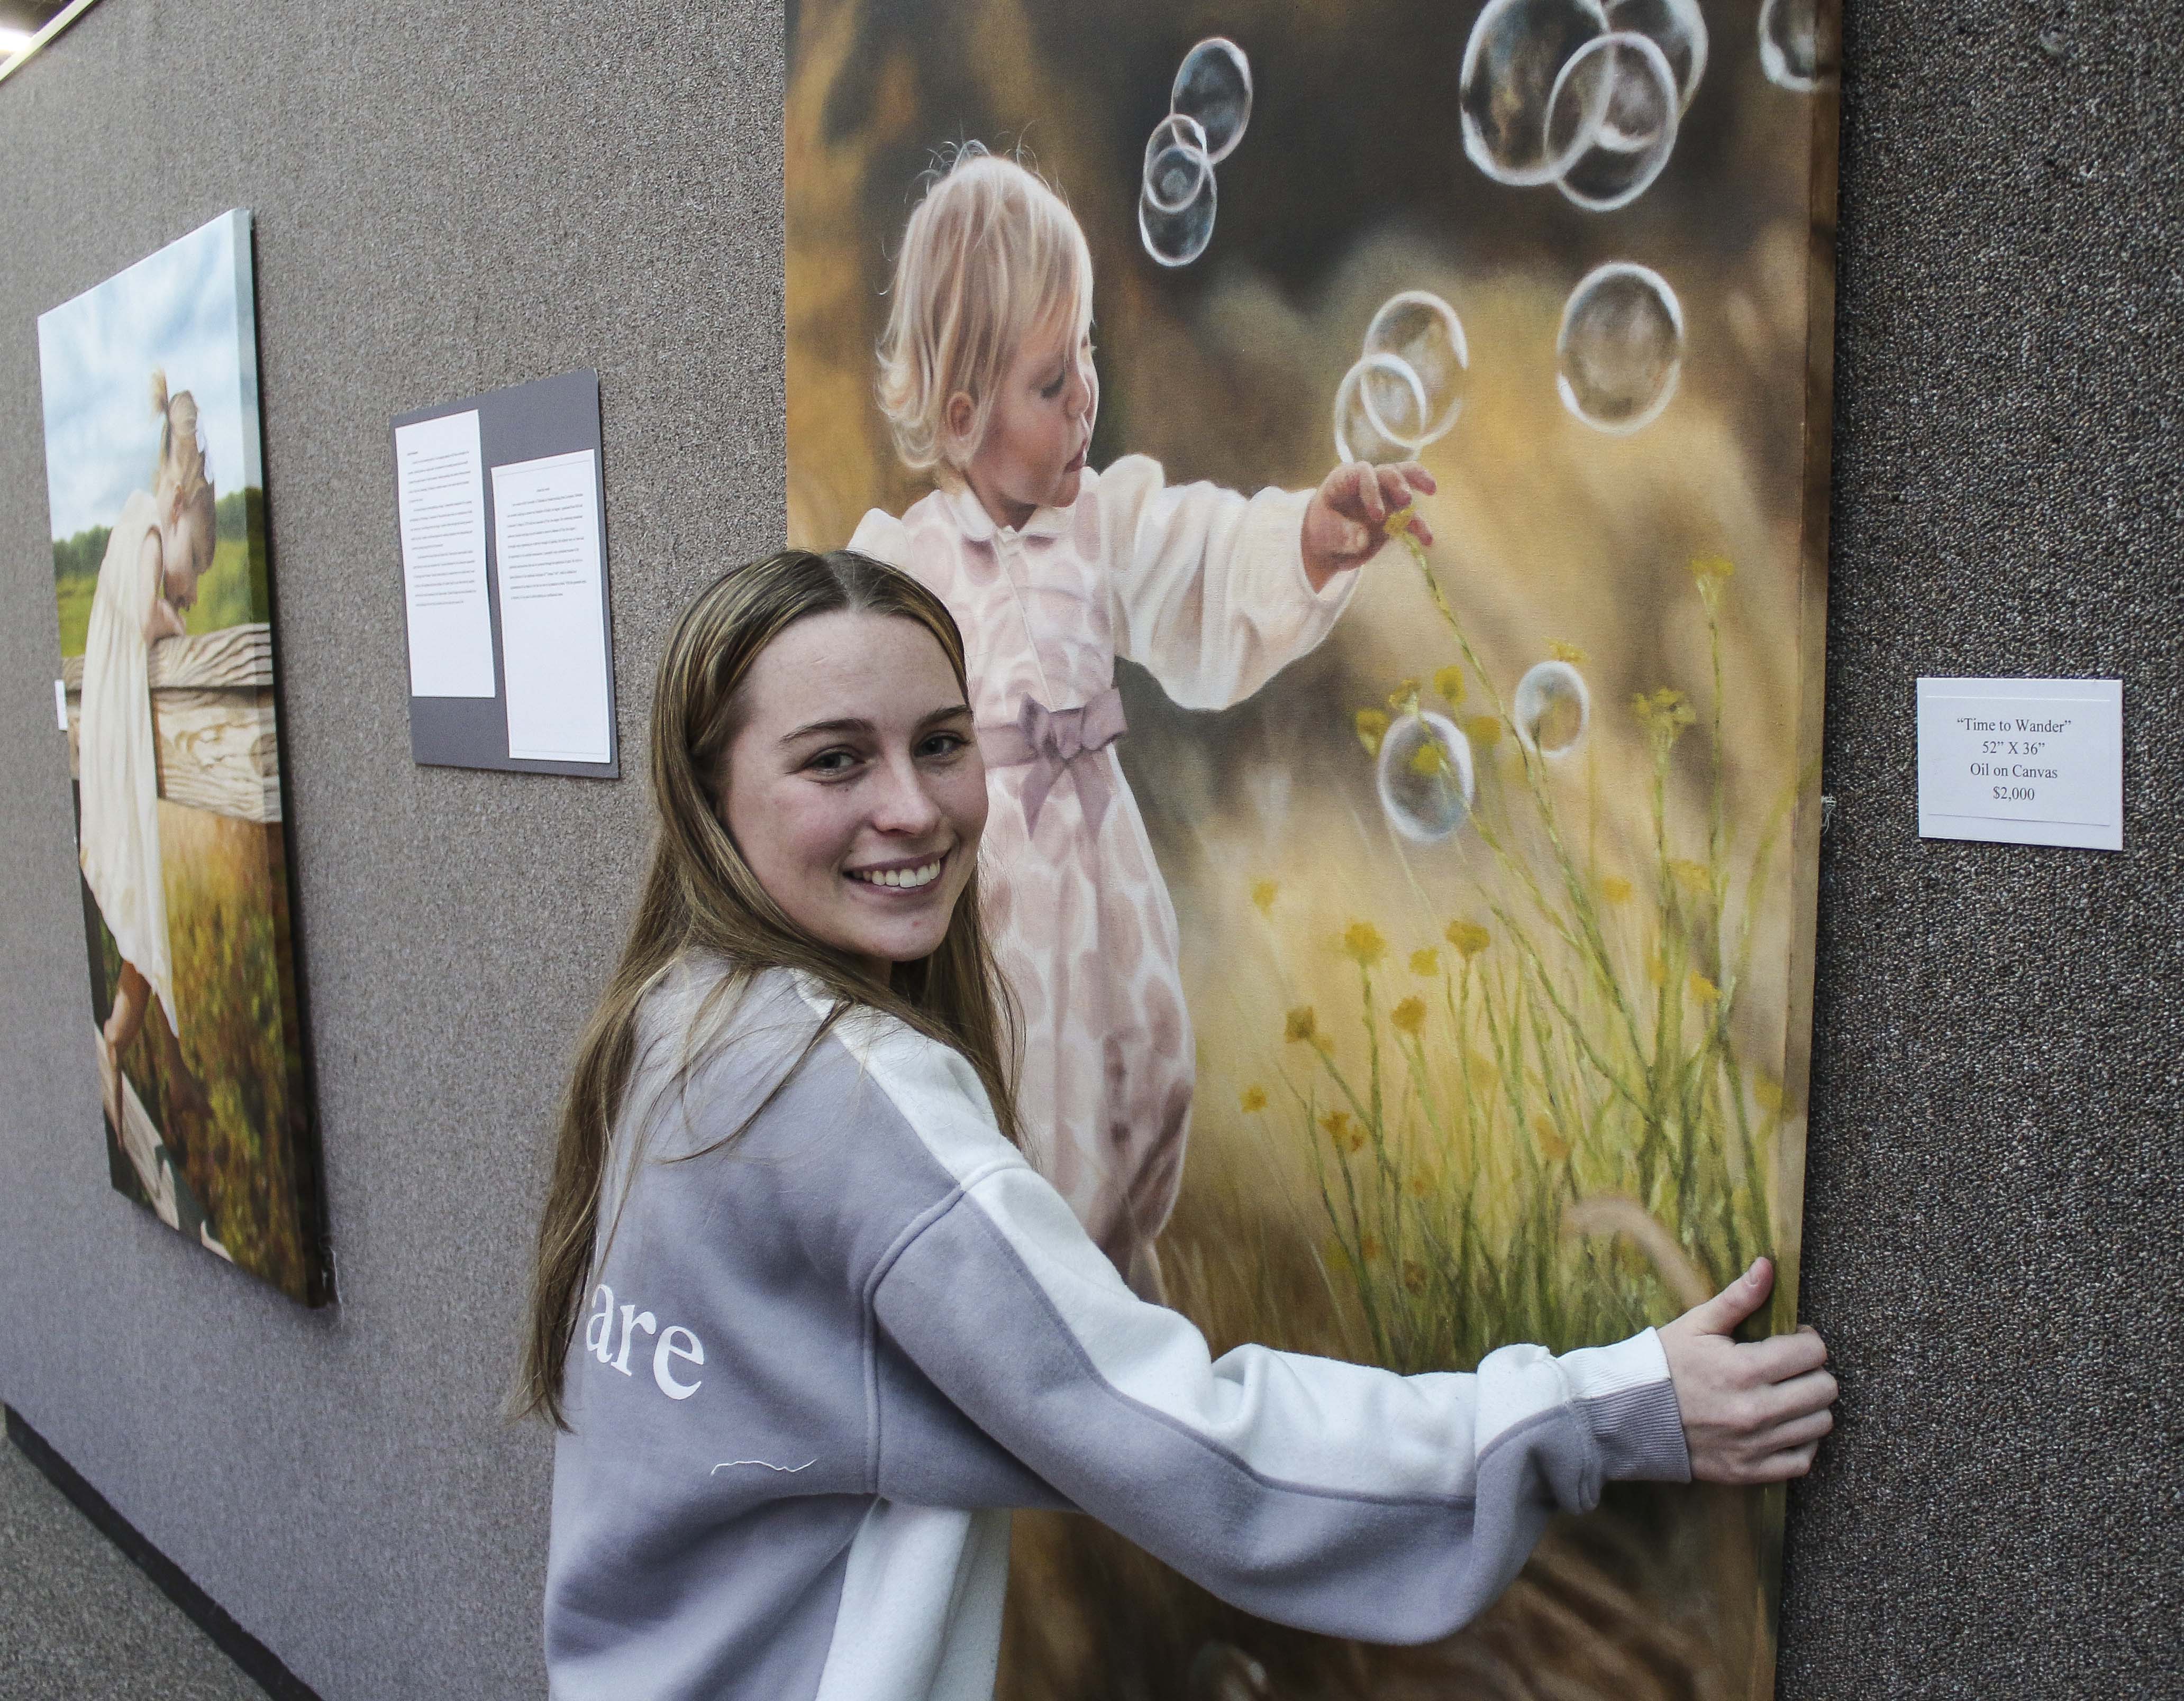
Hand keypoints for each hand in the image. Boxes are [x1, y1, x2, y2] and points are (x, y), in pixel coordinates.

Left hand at [1300, 461, 1435, 590]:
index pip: (1364, 473)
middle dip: (1399, 484)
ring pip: (1406, 480)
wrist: (1329, 544)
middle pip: (1389, 472)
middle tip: (1405, 501)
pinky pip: (1410, 517)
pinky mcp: (1394, 516)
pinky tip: (1427, 540)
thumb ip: (1340, 534)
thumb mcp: (1324, 532)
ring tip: (1432, 490)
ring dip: (1419, 483)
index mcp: (1346, 479)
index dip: (1372, 490)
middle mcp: (1369, 482)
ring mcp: (1385, 496)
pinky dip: (1419, 527)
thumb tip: (1362, 539)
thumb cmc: (1322, 528)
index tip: (1377, 515)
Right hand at [1658, 1257, 1836, 1484]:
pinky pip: (1802, 1461)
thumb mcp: (1697, 1323)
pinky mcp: (1749, 1471)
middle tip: (1789, 1367)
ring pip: (1820, 1424)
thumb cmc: (1665, 1363)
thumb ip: (1738, 1297)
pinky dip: (1799, 1443)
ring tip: (1785, 1394)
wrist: (1627, 1414)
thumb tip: (1768, 1265)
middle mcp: (1756, 1411)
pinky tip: (1781, 1426)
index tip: (1790, 1339)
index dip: (1806, 1340)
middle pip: (1825, 1389)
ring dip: (1809, 1406)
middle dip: (1813, 1372)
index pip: (1813, 1352)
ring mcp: (1754, 1445)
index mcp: (1745, 1369)